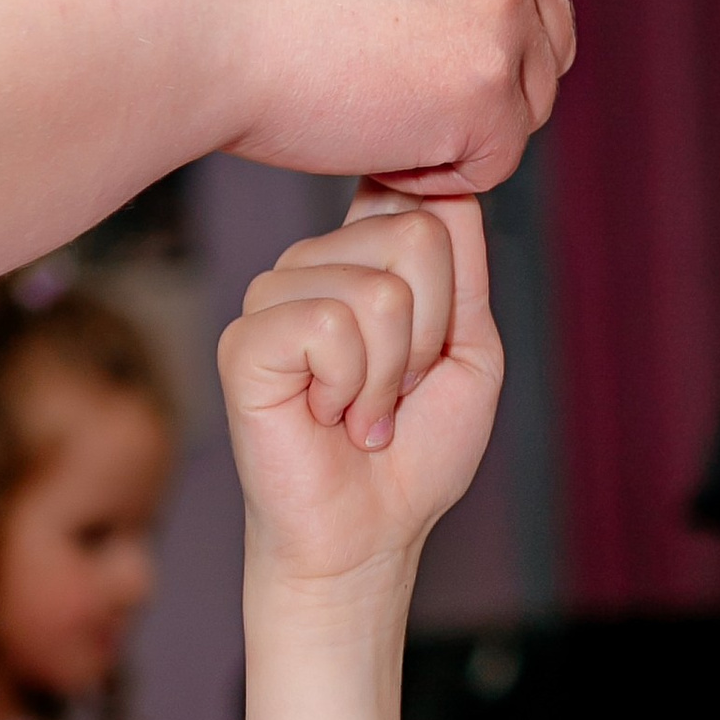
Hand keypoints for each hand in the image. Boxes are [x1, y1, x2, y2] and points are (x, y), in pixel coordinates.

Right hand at [222, 200, 503, 600]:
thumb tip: (443, 182)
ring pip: (379, 290)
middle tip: (397, 393)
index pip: (429, 198)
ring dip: (389, 377)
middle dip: (430, 337)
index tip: (437, 344)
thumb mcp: (472, 354)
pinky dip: (350, 388)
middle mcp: (317, 259)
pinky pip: (330, 326)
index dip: (452, 278)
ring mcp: (276, 293)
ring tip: (361, 412)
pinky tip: (326, 417)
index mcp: (365, 252)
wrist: (368, 537)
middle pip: (417, 236)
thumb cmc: (415, 455)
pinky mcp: (247, 339)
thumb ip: (465, 269)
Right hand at [240, 0, 574, 195]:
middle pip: (548, 49)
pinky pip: (495, 164)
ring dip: (464, 129)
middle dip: (492, 86)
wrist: (215, 27)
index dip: (488, 39)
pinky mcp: (488, 87)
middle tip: (406, 93)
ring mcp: (501, 15)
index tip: (426, 59)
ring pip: (527, 108)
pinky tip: (377, 141)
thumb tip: (478, 40)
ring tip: (382, 109)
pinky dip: (437, 174)